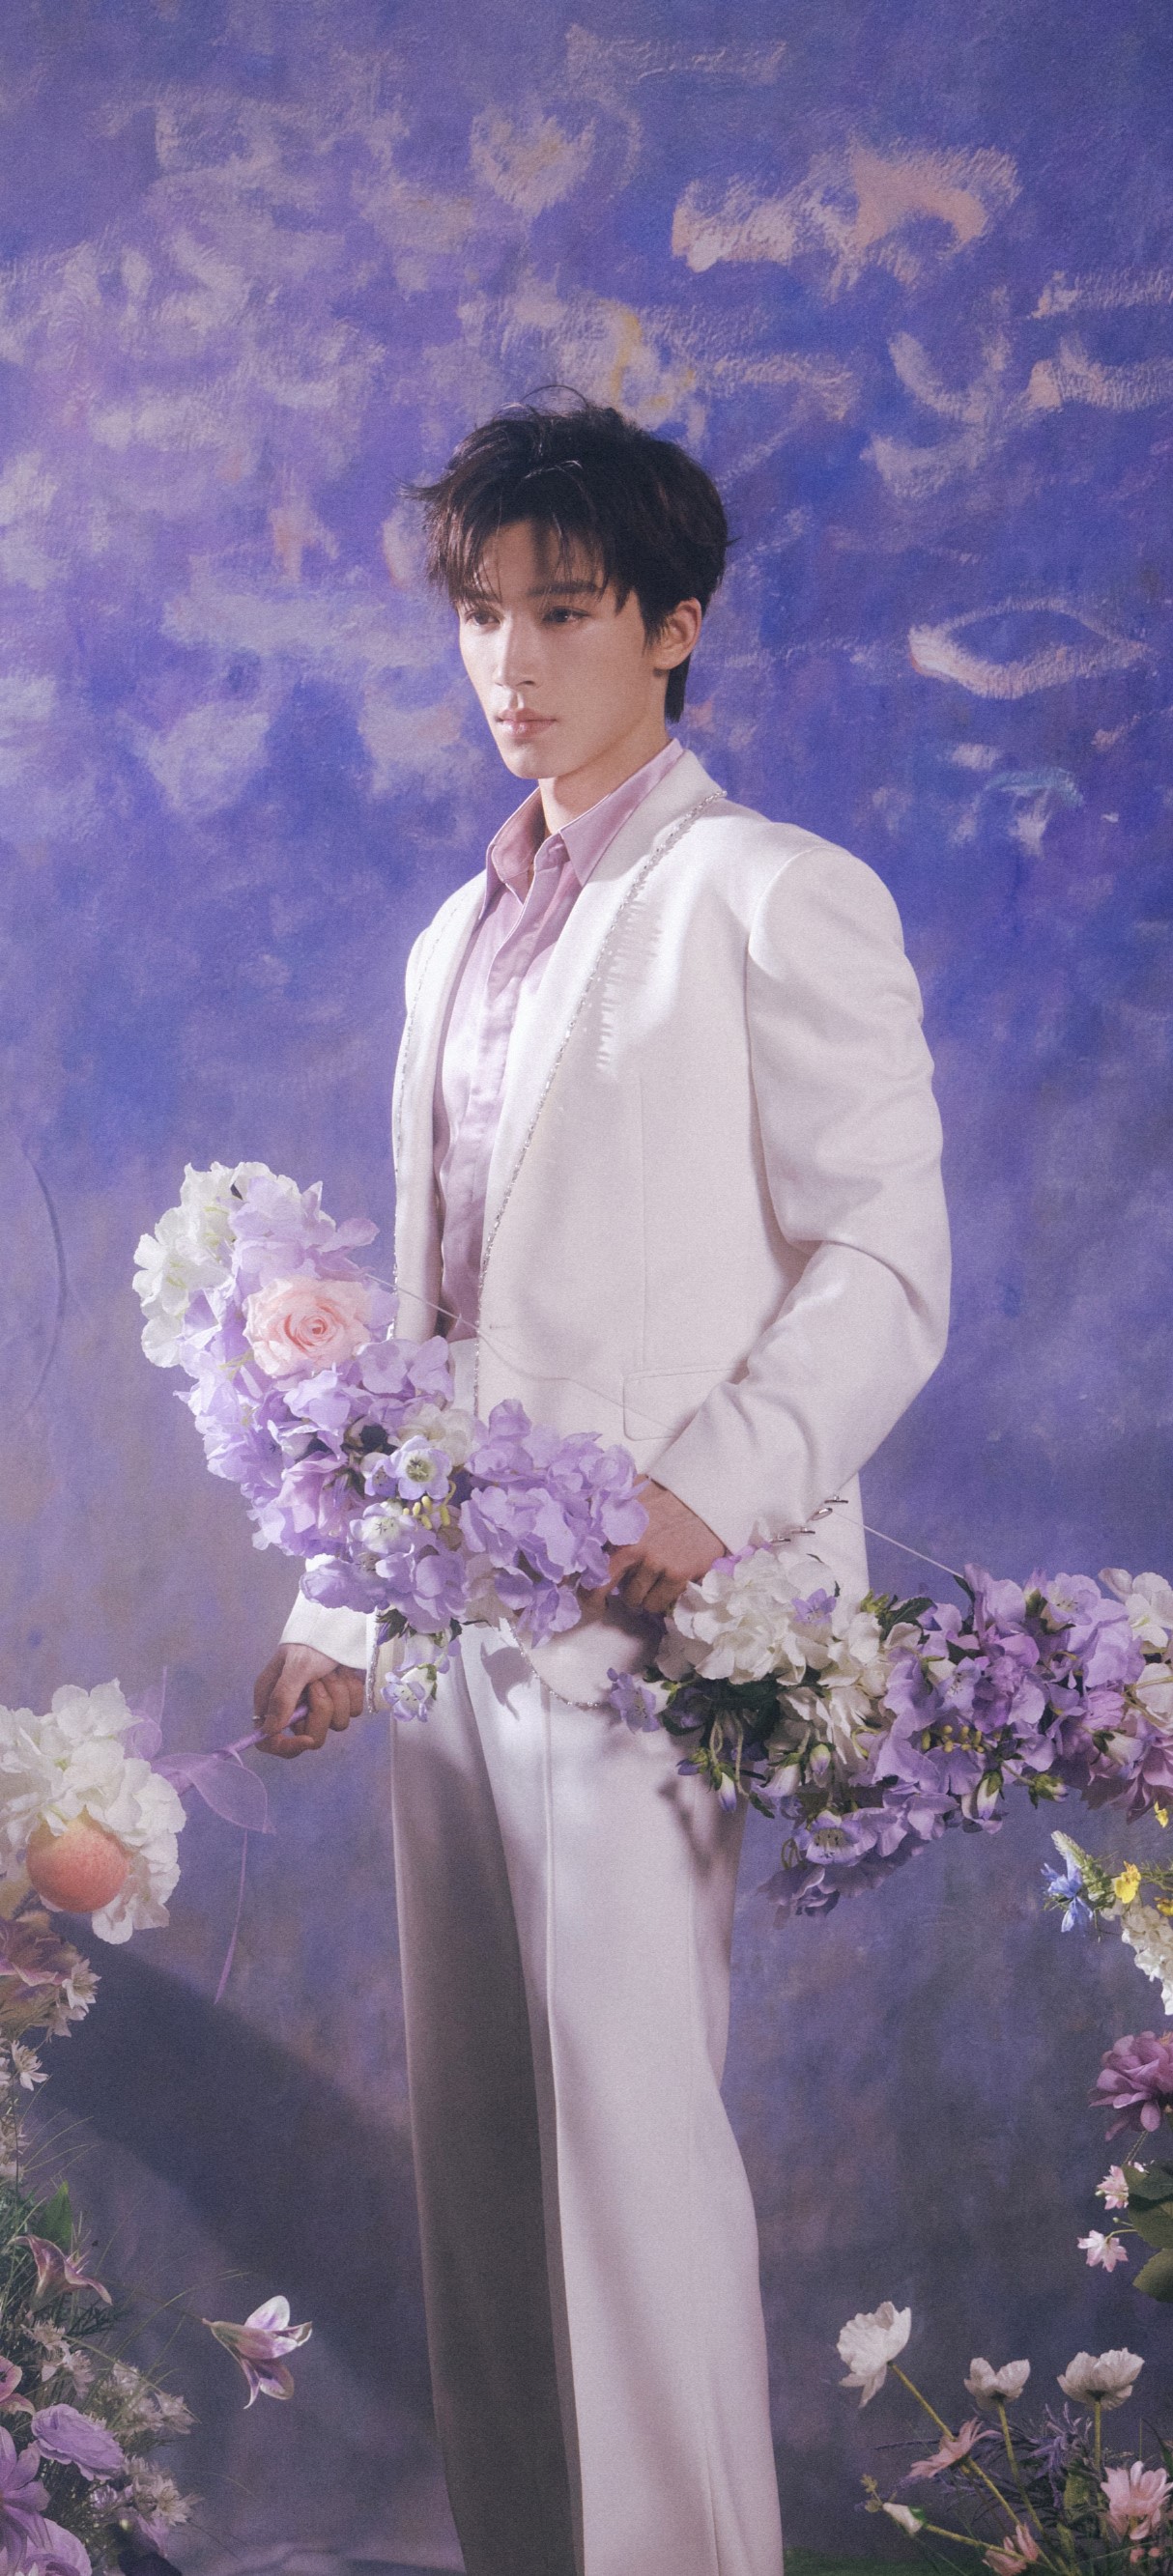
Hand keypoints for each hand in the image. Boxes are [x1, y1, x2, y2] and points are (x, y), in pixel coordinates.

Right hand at [252, 1643, 365, 1759]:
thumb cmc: (310, 1642)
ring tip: (331, 1671)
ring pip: (336, 1723)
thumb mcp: (295, 1667)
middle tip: (318, 1682)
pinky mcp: (342, 1702)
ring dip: (338, 1694)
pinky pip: (353, 1710)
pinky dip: (352, 1691)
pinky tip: (345, 1672)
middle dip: (321, 1708)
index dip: (287, 1747)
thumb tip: (270, 1731)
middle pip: (311, 1736)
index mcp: (272, 1701)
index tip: (306, 1740)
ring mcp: (320, 1706)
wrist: (340, 1626)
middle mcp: (295, 1708)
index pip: (269, 1740)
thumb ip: (282, 1699)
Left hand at [581, 1479, 724, 1621]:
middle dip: (597, 1599)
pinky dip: (657, 1601)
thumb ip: (602, 1507)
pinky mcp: (678, 1574)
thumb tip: (573, 1518)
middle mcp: (631, 1547)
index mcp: (615, 1527)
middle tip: (601, 1602)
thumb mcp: (628, 1493)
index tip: (571, 1591)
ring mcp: (656, 1562)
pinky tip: (661, 1588)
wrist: (706, 1497)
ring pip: (633, 1600)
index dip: (572, 1579)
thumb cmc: (665, 1495)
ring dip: (636, 1597)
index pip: (583, 1560)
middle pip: (601, 1587)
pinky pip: (657, 1603)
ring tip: (644, 1585)